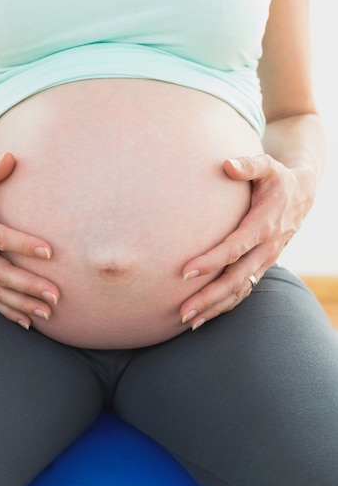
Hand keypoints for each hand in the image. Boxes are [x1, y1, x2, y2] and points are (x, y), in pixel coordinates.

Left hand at [179, 154, 315, 329]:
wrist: (303, 194)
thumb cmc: (277, 178)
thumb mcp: (268, 166)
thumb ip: (248, 165)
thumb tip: (226, 164)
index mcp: (264, 225)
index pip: (235, 248)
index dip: (211, 261)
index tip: (185, 273)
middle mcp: (267, 248)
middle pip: (236, 279)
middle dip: (209, 296)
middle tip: (183, 311)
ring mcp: (266, 261)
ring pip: (240, 290)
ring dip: (215, 307)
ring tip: (189, 321)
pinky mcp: (262, 266)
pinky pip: (244, 290)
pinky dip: (225, 305)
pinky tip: (205, 315)